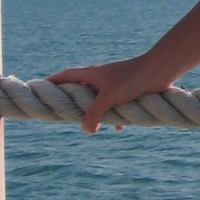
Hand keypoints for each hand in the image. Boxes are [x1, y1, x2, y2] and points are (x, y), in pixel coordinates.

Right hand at [48, 56, 177, 134]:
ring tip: (91, 126)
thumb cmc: (133, 79)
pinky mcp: (128, 90)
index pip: (65, 77)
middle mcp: (100, 78)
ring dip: (96, 112)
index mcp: (91, 74)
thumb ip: (95, 114)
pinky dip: (116, 116)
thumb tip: (86, 129)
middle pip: (79, 90)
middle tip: (63, 115)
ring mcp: (114, 84)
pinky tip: (120, 127)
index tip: (39, 88)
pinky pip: (116, 105)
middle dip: (73, 103)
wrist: (161, 70)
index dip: (52, 82)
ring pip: (98, 99)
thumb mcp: (109, 98)